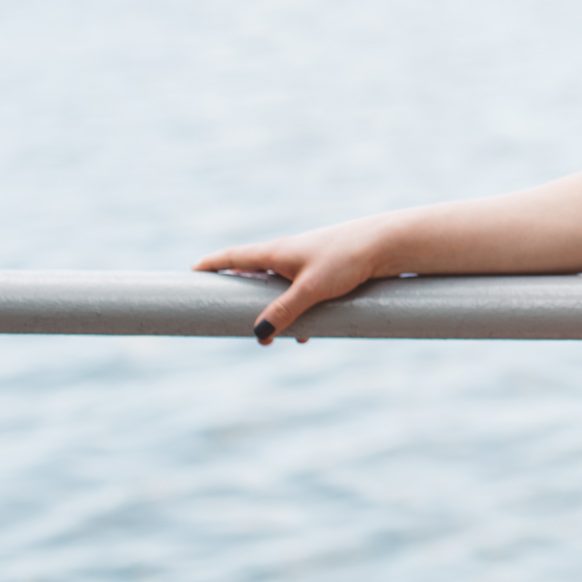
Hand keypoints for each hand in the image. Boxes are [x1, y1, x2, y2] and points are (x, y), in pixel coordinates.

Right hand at [194, 219, 389, 343]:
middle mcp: (288, 255)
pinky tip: (306, 333)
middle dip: (241, 298)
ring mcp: (307, 263)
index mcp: (276, 251)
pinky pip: (302, 296)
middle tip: (226, 315)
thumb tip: (258, 335)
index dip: (211, 265)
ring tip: (272, 338)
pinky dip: (298, 313)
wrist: (389, 244)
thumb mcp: (311, 289)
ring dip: (273, 312)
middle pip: (253, 276)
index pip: (234, 257)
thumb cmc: (347, 258)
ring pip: (279, 290)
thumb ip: (284, 311)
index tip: (191, 273)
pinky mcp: (327, 273)